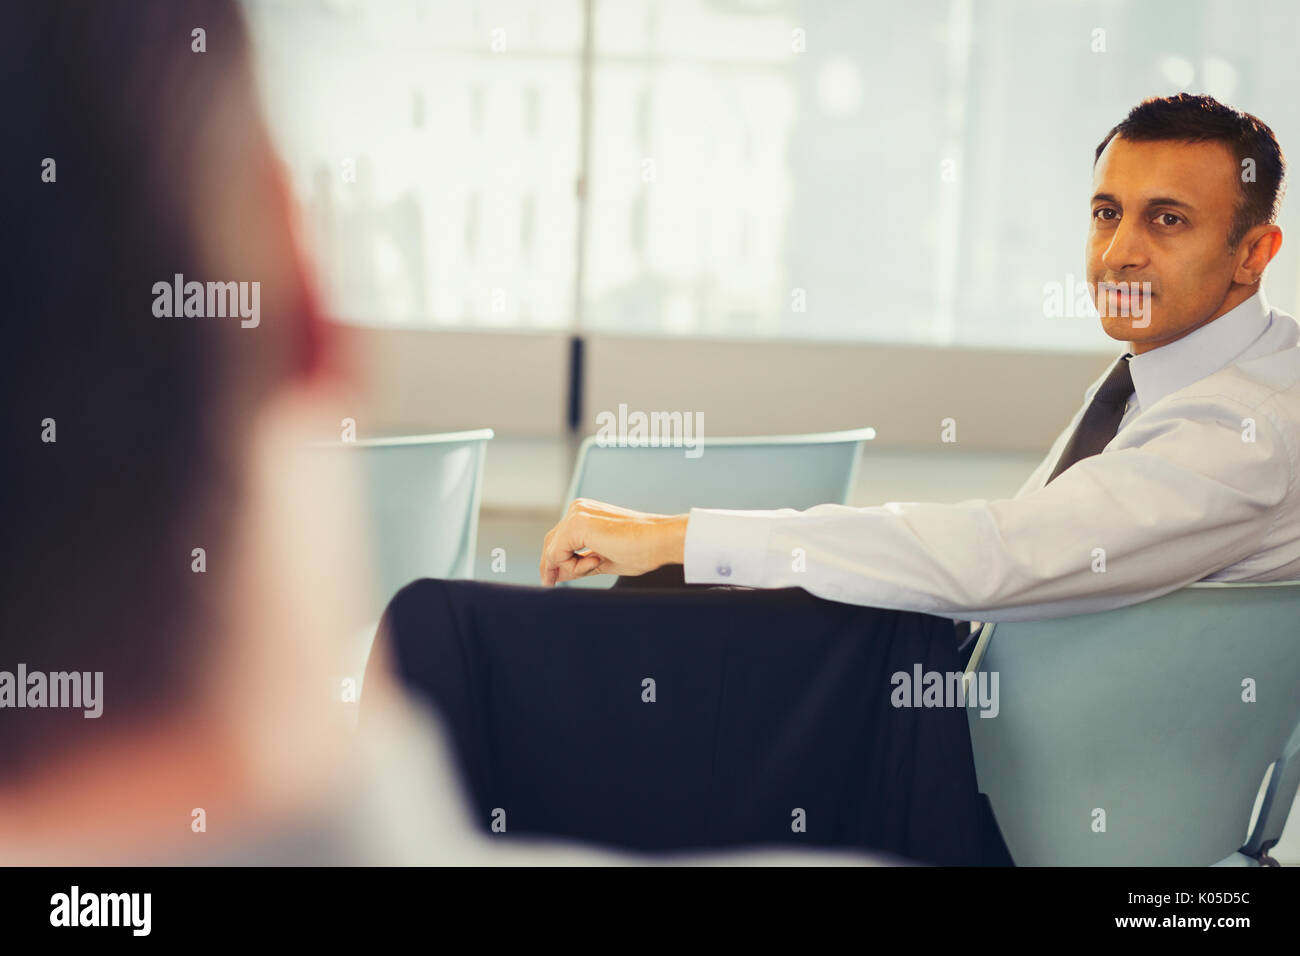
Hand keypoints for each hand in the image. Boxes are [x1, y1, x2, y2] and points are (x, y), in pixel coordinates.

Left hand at [539, 499, 688, 586]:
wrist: (660, 540)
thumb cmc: (641, 549)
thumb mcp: (603, 560)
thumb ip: (579, 564)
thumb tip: (557, 574)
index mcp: (584, 513)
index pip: (559, 540)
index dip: (555, 563)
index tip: (553, 581)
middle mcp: (577, 509)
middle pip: (551, 543)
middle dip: (551, 567)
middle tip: (551, 585)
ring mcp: (576, 514)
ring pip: (553, 550)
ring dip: (569, 567)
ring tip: (597, 564)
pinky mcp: (576, 524)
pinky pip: (558, 554)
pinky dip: (572, 566)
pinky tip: (596, 561)